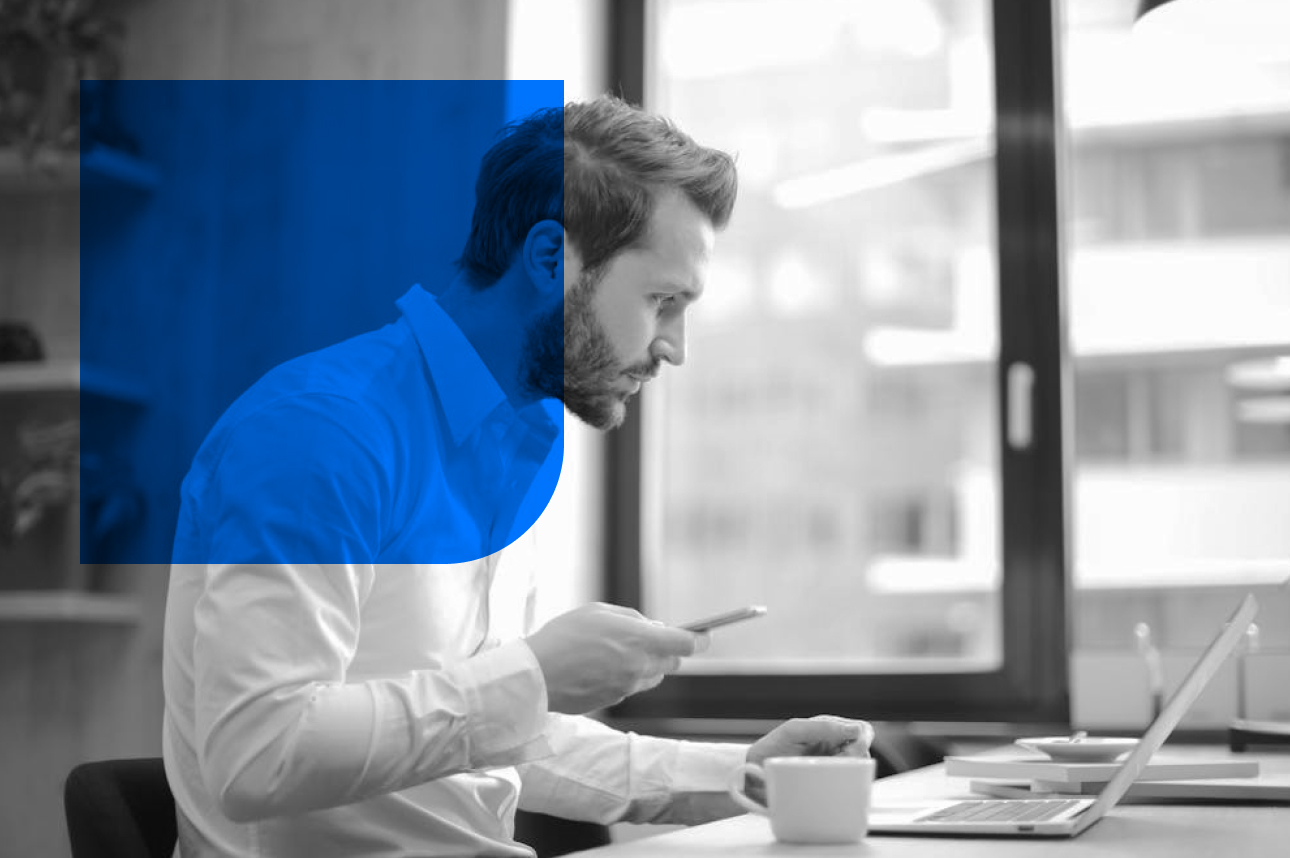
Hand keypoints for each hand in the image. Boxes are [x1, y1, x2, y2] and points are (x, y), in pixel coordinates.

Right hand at [525, 603, 703, 713]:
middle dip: (668, 650)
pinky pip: (630, 687)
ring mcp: (628, 688)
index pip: (687, 644)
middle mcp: (640, 668)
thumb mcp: (599, 611)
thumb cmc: (564, 636)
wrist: (536, 675)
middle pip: (673, 662)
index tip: (704, 635)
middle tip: (647, 638)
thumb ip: (633, 619)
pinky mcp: (614, 702)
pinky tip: (599, 668)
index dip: (700, 639)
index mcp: (641, 641)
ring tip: (616, 652)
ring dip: (647, 665)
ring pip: (653, 677)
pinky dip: (625, 677)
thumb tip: (654, 627)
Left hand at [742, 716, 874, 804]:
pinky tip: (833, 786)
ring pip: (859, 769)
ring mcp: (832, 766)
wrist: (753, 774)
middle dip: (857, 756)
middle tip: (839, 762)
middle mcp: (834, 747)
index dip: (862, 738)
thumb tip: (855, 730)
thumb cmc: (772, 748)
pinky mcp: (829, 784)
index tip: (850, 749)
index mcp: (829, 729)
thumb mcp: (794, 731)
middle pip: (864, 750)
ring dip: (851, 771)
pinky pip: (848, 785)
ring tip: (829, 773)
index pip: (861, 729)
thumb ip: (822, 727)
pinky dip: (846, 786)